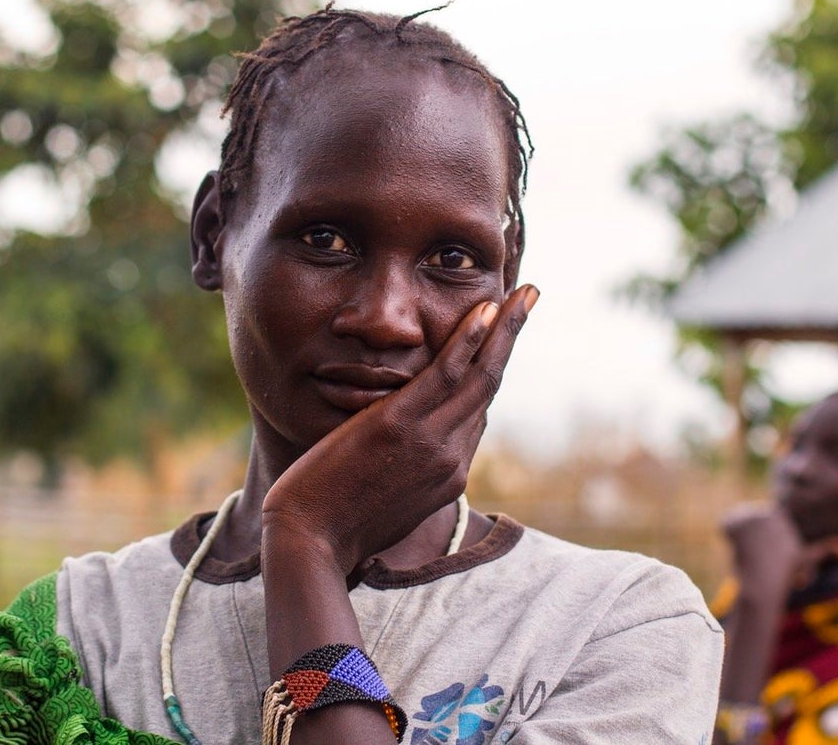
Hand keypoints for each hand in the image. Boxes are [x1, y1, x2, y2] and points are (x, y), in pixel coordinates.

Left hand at [262, 284, 538, 575]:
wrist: (308, 544)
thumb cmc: (333, 530)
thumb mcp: (382, 508)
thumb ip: (401, 480)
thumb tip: (397, 464)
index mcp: (447, 477)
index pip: (475, 414)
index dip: (488, 372)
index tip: (497, 339)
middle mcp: (451, 459)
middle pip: (489, 388)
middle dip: (512, 340)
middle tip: (528, 300)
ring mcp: (430, 443)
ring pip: (480, 376)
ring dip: (505, 329)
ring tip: (522, 293)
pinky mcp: (399, 426)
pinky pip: (445, 375)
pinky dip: (469, 341)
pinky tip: (484, 311)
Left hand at [722, 503, 837, 597]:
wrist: (763, 585)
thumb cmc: (783, 575)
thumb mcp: (805, 560)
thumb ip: (826, 551)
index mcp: (784, 518)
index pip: (759, 518)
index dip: (758, 536)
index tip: (765, 550)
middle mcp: (771, 512)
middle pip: (746, 519)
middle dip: (747, 536)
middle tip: (757, 553)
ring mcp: (755, 515)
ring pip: (736, 521)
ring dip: (738, 537)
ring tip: (750, 552)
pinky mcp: (739, 521)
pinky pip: (725, 525)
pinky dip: (727, 536)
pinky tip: (740, 548)